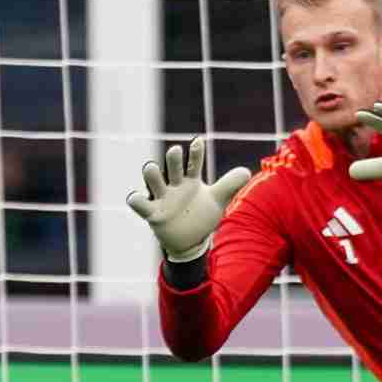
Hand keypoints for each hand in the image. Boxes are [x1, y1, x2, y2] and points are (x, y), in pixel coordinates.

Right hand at [126, 136, 250, 261]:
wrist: (190, 239)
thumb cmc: (201, 214)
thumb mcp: (217, 200)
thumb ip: (229, 185)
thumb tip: (247, 171)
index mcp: (190, 180)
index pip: (193, 164)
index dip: (195, 153)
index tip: (198, 141)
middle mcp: (175, 185)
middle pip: (172, 168)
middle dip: (172, 159)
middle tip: (175, 151)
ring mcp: (162, 198)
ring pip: (153, 181)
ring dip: (151, 174)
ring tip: (151, 168)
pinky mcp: (153, 213)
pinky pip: (141, 205)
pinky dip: (136, 200)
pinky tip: (134, 197)